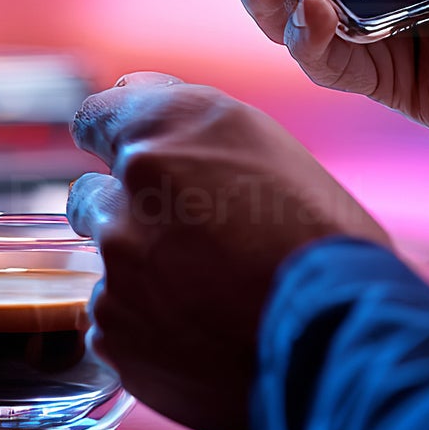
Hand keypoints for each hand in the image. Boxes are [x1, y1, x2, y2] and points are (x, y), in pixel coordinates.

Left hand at [67, 72, 389, 429]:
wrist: (337, 337)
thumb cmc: (317, 234)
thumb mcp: (263, 142)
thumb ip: (181, 116)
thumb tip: (124, 92)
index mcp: (167, 128)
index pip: (95, 119)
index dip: (113, 141)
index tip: (128, 162)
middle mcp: (129, 189)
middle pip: (91, 196)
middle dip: (127, 213)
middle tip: (190, 239)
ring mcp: (117, 266)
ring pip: (109, 263)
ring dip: (141, 272)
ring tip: (208, 293)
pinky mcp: (115, 332)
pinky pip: (114, 322)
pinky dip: (146, 326)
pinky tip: (200, 331)